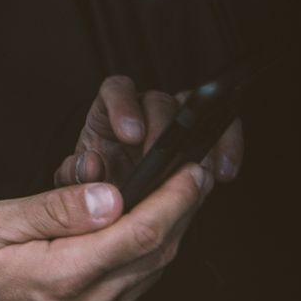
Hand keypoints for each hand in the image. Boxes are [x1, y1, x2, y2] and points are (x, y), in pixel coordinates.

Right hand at [0, 168, 212, 300]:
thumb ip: (55, 209)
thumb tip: (108, 196)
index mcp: (65, 274)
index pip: (140, 233)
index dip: (175, 200)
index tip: (191, 173)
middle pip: (158, 254)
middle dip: (183, 212)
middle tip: (193, 179)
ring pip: (152, 274)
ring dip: (170, 236)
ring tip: (176, 201)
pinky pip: (136, 292)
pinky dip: (148, 261)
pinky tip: (144, 239)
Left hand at [53, 74, 244, 190]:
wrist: (113, 209)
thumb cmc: (93, 189)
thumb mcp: (75, 182)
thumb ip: (76, 173)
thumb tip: (92, 165)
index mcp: (108, 115)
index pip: (116, 90)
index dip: (124, 106)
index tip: (130, 133)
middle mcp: (142, 114)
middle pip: (159, 102)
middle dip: (163, 130)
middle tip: (162, 159)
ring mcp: (173, 126)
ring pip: (192, 113)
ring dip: (200, 139)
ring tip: (201, 170)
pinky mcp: (198, 144)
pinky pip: (219, 131)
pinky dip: (224, 147)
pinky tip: (222, 172)